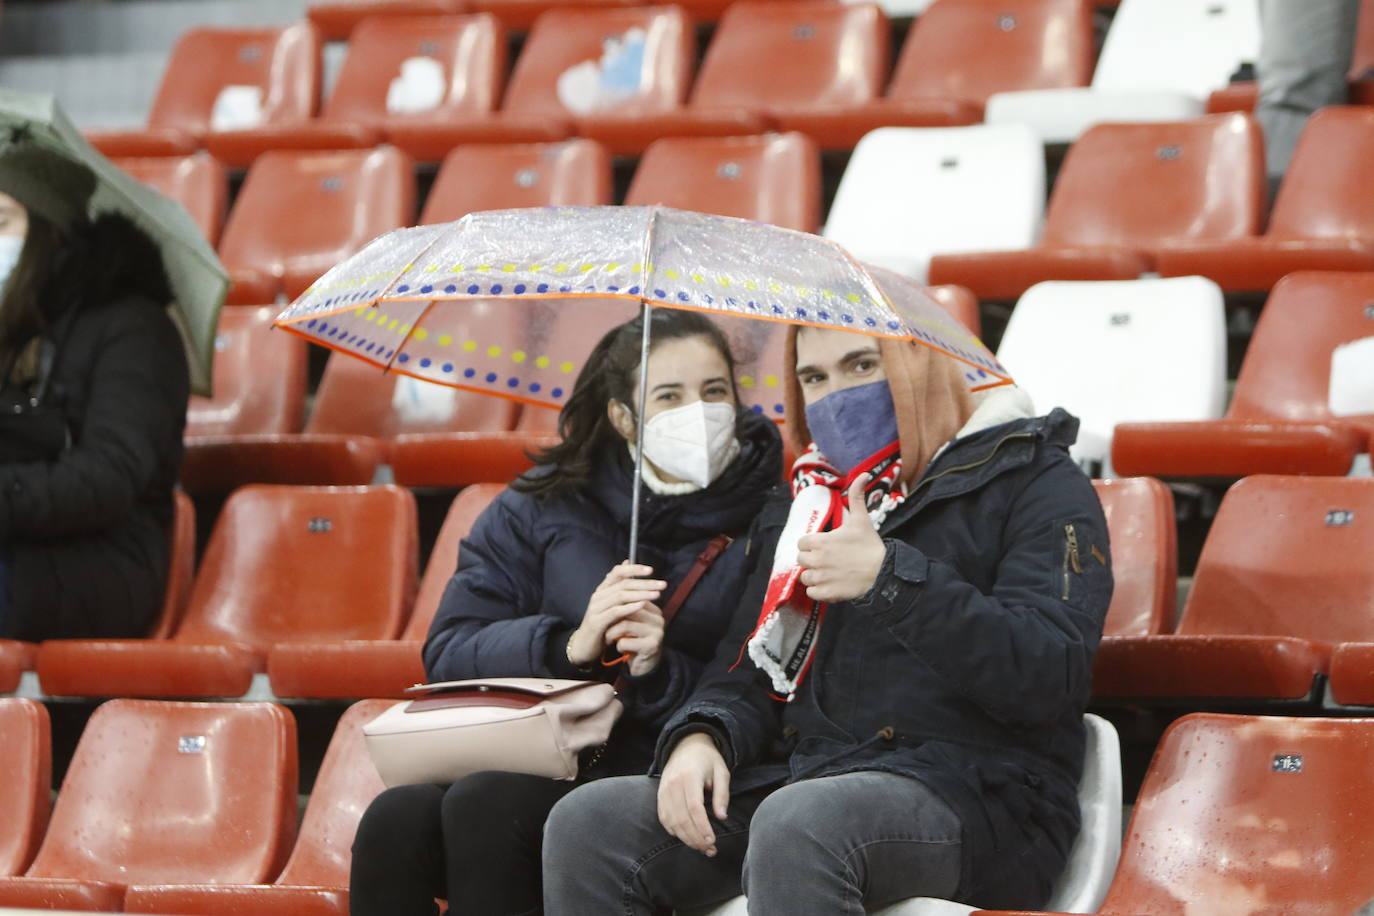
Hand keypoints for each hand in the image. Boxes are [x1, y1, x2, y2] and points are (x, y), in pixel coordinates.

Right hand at [566, 562, 665, 667]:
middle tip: (662, 585)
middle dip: (645, 583)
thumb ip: (620, 586)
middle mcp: (598, 596)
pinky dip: (630, 607)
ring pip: (620, 596)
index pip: (617, 572)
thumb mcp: (612, 604)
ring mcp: (596, 608)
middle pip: (623, 583)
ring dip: (641, 594)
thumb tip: (627, 562)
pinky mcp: (597, 621)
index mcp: (602, 590)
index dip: (634, 569)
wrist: (584, 646)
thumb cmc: (602, 624)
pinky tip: (642, 605)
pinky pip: (615, 611)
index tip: (651, 570)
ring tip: (657, 594)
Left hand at [605, 603, 665, 676]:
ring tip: (609, 639)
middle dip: (611, 619)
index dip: (615, 607)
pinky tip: (621, 649)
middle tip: (603, 627)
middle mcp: (658, 618)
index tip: (605, 615)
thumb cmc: (634, 641)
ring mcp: (657, 632)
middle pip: (627, 610)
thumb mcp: (631, 622)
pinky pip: (625, 642)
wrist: (645, 666)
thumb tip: (609, 590)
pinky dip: (618, 646)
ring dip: (611, 633)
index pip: (631, 599)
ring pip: (624, 625)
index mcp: (654, 610)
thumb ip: (625, 608)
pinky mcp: (651, 646)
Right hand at [657, 733, 730, 855]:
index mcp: (690, 777)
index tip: (712, 841)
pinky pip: (664, 818)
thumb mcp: (721, 772)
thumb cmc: (707, 759)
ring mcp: (664, 790)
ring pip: (671, 821)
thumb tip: (722, 817)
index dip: (702, 827)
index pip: (694, 808)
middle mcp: (673, 784)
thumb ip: (722, 794)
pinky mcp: (659, 795)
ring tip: (700, 847)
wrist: (686, 745)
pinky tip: (686, 837)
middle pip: (682, 818)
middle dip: (695, 838)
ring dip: (685, 838)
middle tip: (710, 849)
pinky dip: (674, 831)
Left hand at [796, 475, 886, 602]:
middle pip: (801, 560)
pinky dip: (819, 591)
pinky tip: (831, 585)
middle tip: (828, 560)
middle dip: (812, 560)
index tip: (823, 547)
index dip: (811, 545)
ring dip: (815, 576)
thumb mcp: (862, 519)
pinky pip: (811, 593)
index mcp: (820, 541)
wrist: (883, 572)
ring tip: (830, 574)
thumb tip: (863, 474)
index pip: (802, 543)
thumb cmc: (870, 546)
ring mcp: (820, 577)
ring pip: (805, 578)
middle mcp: (816, 559)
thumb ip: (857, 496)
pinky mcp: (825, 593)